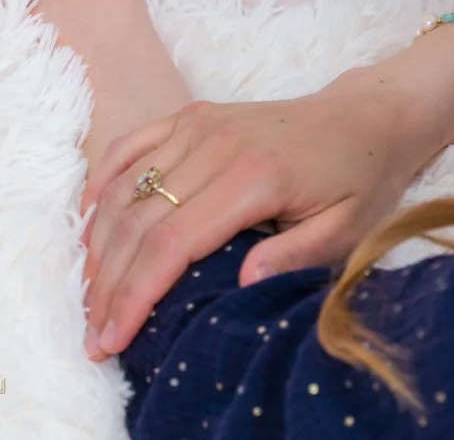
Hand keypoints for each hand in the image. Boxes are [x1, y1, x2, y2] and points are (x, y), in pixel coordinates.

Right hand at [77, 82, 426, 359]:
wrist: (365, 117)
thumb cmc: (359, 180)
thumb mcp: (346, 230)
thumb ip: (295, 256)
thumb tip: (241, 283)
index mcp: (252, 178)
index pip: (171, 243)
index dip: (134, 294)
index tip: (113, 337)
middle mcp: (215, 145)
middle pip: (138, 221)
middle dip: (108, 283)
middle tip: (93, 332)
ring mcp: (197, 125)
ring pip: (125, 187)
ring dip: (98, 244)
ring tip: (89, 293)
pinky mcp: (189, 116)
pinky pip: (130, 147)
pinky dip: (101, 185)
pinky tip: (87, 225)